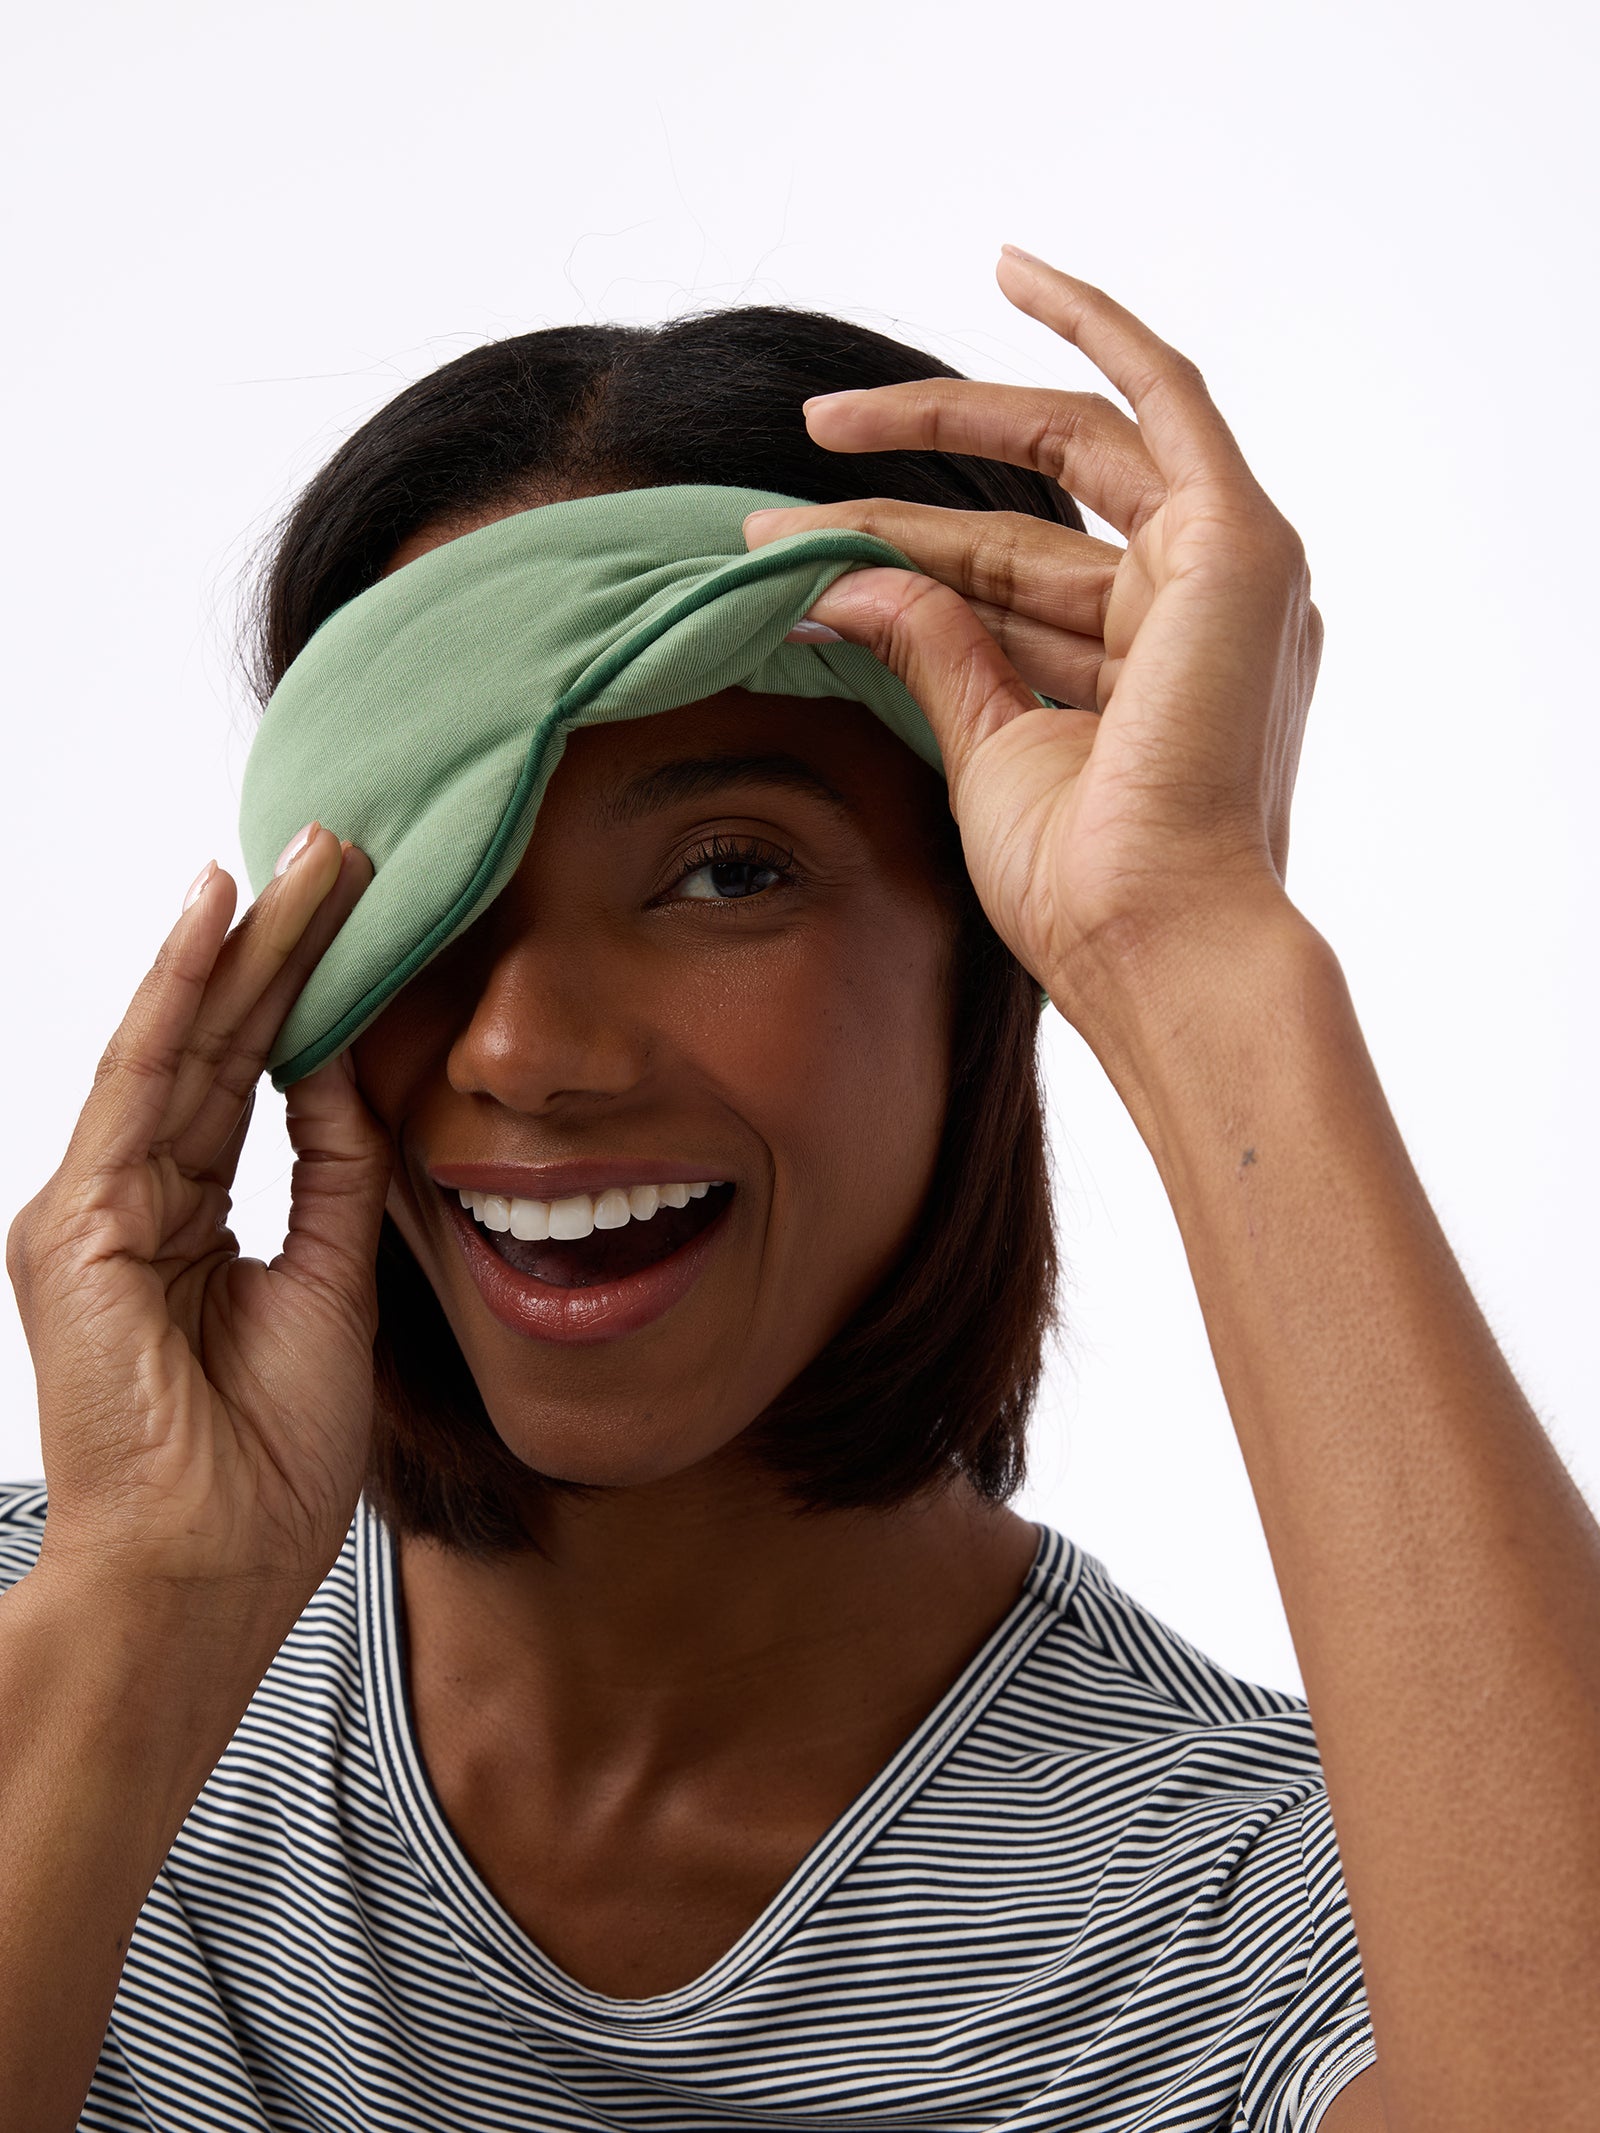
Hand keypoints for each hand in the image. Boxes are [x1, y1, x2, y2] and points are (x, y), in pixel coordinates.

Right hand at [6, 829, 390, 1624]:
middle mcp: (131, 1202)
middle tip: (337, 850)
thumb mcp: (330, 1279)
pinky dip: (177, 995)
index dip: (300, 991)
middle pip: (216, 1043)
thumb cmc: (268, 1457)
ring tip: (304, 860)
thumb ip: (331, 1169)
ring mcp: (95, 1208)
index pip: (246, 1076)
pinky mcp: (79, 1222)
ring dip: (244, 944)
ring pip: (180, 1043)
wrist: (215, 1565)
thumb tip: (342, 1064)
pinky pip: (137, 1084)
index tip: (355, 912)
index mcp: (185, 1222)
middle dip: (280, 943)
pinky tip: (217, 923)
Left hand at [744, 246, 1323, 1025]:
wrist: (1152, 940)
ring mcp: (1228, 574)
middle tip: (798, 458)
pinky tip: (1016, 273)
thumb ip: (930, 645)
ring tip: (826, 420)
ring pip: (1068, 455)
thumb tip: (837, 581)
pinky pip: (1163, 397)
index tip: (785, 552)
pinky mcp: (1239, 543)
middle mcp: (1197, 614)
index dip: (895, 560)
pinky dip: (1096, 328)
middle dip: (910, 482)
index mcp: (1149, 676)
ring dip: (947, 423)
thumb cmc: (1080, 885)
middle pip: (1033, 512)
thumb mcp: (984, 745)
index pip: (1005, 584)